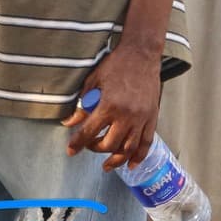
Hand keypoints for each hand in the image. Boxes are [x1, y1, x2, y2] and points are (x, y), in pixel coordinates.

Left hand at [62, 45, 161, 170]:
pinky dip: (139, 157)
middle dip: (96, 149)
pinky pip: (146, 143)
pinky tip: (131, 165)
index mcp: (109, 105)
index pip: (89, 132)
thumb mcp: (93, 82)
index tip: (70, 151)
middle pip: (109, 144)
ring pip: (128, 149)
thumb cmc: (115, 65)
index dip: (77, 144)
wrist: (141, 54)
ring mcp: (141, 118)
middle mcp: (126, 115)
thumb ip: (82, 105)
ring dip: (116, 160)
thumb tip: (69, 123)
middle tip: (90, 146)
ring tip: (107, 166)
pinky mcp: (152, 118)